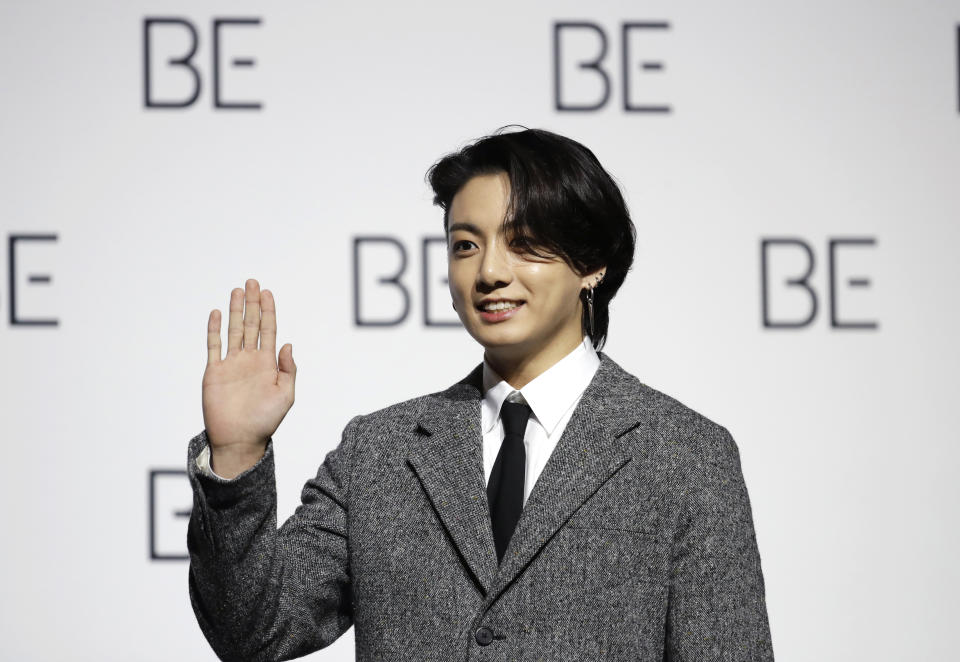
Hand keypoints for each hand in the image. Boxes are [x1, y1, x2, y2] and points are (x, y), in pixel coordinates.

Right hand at [201, 279, 295, 474]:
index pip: (268, 330)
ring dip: (234, 310)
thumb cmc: (265, 420)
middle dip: (252, 304)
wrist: (240, 439)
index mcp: (268, 363)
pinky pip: (213, 346)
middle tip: (253, 282)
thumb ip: (289, 369)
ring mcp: (231, 364)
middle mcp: (249, 359)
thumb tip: (287, 344)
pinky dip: (214, 329)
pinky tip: (216, 313)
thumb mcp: (286, 395)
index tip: (268, 293)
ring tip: (237, 290)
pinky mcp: (214, 372)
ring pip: (233, 330)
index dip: (268, 311)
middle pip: (250, 324)